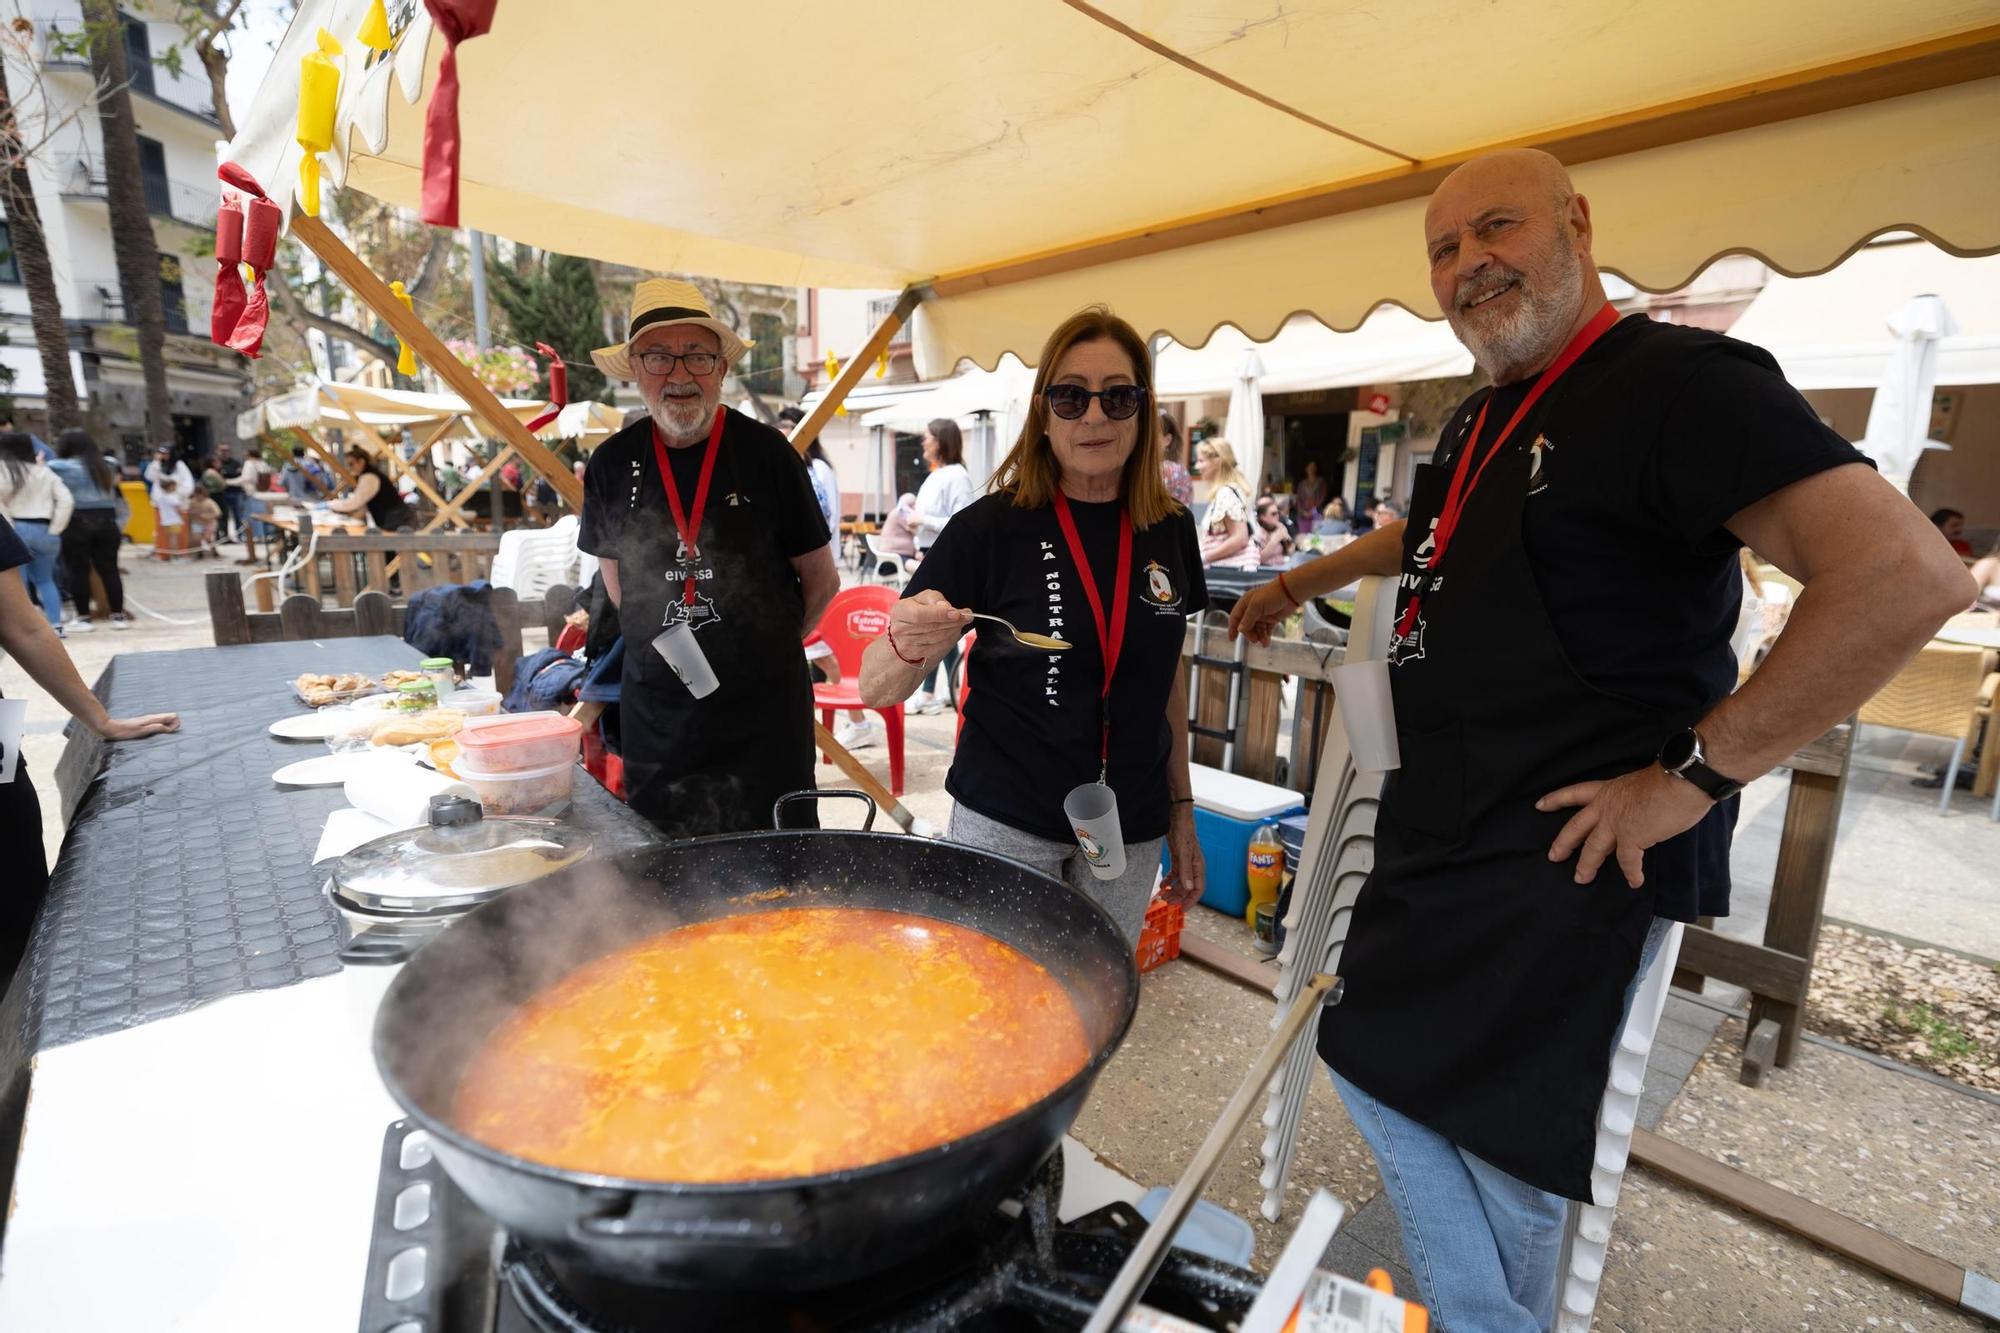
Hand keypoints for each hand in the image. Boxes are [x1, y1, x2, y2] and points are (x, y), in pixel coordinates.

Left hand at [97, 713, 179, 740]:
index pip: (173, 716)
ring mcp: (147, 720)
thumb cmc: (125, 731)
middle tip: (167, 735)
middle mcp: (151, 718)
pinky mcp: (143, 723)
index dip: (176, 724)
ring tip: (162, 735)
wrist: (111, 728)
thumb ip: (156, 728)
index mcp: (153, 719)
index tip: (170, 732)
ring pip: (164, 720)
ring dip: (167, 727)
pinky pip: (157, 723)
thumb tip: (169, 728)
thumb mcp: (142, 731)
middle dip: (173, 725)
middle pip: (170, 717)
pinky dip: (161, 728)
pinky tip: (155, 734)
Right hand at [888, 589, 971, 660]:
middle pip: (931, 627)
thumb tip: (946, 608)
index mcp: (900, 611)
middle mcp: (901, 629)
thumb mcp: (922, 598)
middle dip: (952, 622)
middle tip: (967, 616)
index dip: (939, 614)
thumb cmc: (915, 610)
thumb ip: (934, 599)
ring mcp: (908, 644)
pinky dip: (951, 638)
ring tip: (963, 621)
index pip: (919, 615)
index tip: (956, 613)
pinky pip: (939, 646)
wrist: (905, 632)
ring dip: (954, 629)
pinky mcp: (918, 653)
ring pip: (937, 638)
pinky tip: (955, 630)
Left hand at [1157, 803, 1204, 908]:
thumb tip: (1188, 888)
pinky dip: (1169, 880)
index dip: (1191, 900)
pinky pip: (1175, 874)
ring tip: (1163, 896)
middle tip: (1167, 902)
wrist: (1177, 817)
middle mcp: (1193, 866)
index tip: (1182, 909)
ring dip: (1173, 890)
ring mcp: (1185, 862)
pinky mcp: (1178, 858)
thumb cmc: (1184, 831)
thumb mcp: (1183, 852)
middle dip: (1179, 896)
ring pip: (1181, 882)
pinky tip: (1162, 885)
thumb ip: (1185, 871)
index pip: (1198, 888)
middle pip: (1188, 887)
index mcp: (1198, 866)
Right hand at [1227, 580, 1292, 645]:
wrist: (1291, 593)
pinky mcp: (1271, 619)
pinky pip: (1265, 630)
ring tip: (1264, 643)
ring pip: (1256, 629)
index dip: (1232, 628)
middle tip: (1254, 640)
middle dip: (1249, 634)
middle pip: (1246, 626)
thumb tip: (1239, 630)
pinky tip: (1266, 642)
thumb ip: (1247, 618)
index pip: (1235, 617)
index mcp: (1245, 603)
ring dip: (1259, 637)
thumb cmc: (1272, 595)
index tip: (1232, 639)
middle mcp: (1252, 610)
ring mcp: (1262, 615)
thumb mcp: (1257, 606)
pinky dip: (1265, 636)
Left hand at [1538, 765, 1714, 887]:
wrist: (1683, 781)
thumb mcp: (1640, 785)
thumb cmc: (1669, 779)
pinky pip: (1627, 862)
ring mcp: (1616, 823)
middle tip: (1553, 856)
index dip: (1556, 799)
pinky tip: (1634, 881)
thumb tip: (1640, 812)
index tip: (1540, 805)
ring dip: (1586, 865)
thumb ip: (1632, 800)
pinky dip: (1631, 873)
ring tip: (1581, 878)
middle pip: (1576, 826)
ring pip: (1593, 848)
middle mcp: (1606, 806)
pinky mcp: (1632, 838)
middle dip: (1563, 842)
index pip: (1575, 793)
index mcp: (1608, 790)